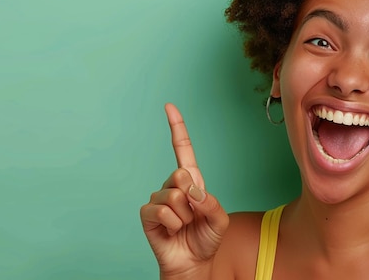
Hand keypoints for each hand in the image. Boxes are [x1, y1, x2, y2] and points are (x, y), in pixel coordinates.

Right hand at [140, 103, 228, 278]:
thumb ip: (211, 202)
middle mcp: (173, 186)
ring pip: (173, 197)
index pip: (183, 150)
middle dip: (192, 197)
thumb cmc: (206, 239)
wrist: (193, 263)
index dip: (177, 128)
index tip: (169, 106)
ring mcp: (159, 198)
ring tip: (184, 226)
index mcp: (191, 181)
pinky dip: (172, 224)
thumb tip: (192, 190)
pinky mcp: (148, 214)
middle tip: (194, 215)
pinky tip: (172, 231)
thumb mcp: (220, 220)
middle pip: (181, 174)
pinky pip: (161, 211)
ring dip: (185, 217)